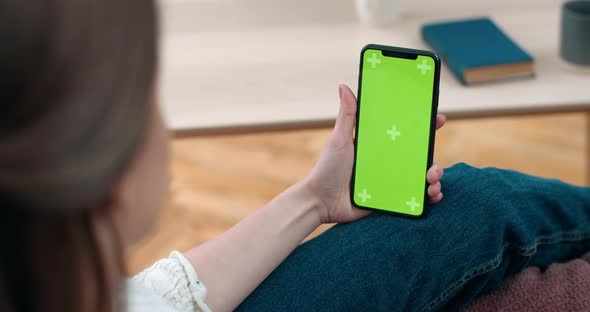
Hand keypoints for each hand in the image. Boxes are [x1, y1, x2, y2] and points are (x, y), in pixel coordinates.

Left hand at [303, 84, 445, 223]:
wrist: (320, 202)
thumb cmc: (326, 169)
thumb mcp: (339, 140)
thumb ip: (346, 116)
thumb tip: (343, 86)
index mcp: (378, 146)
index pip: (405, 132)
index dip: (423, 125)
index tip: (437, 117)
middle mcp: (387, 162)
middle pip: (419, 155)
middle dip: (432, 155)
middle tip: (433, 159)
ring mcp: (390, 181)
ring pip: (421, 176)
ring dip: (435, 176)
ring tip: (432, 180)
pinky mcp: (390, 200)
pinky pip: (414, 198)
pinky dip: (428, 196)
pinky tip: (431, 194)